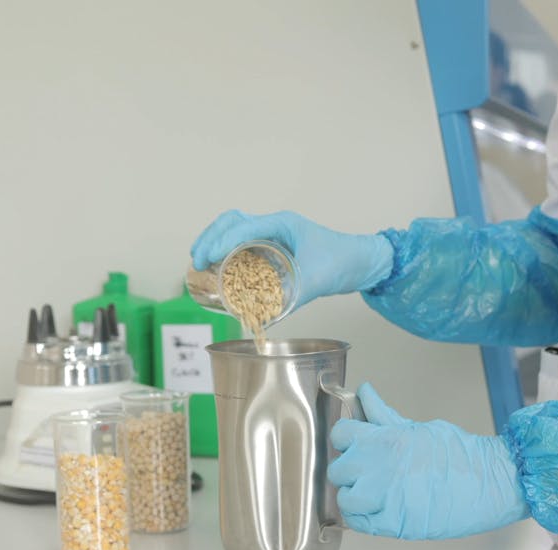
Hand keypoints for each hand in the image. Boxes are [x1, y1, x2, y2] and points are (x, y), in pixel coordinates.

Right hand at [190, 210, 393, 308]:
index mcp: (282, 224)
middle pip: (230, 221)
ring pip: (233, 228)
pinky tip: (217, 266)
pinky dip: (226, 250)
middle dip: (209, 237)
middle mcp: (274, 225)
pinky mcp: (273, 245)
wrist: (361, 261)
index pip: (243, 226)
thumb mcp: (315, 280)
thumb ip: (291, 298)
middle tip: (196, 260)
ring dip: (214, 240)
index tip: (206, 258)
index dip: (220, 241)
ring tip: (199, 261)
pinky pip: (242, 242)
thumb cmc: (342, 262)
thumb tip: (263, 320)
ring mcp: (272, 233)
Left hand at [327, 383, 529, 539]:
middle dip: (349, 470)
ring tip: (370, 495)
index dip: (345, 440)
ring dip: (353, 497)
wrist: (492, 481)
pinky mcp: (395, 523)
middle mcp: (380, 466)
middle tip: (367, 472)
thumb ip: (384, 416)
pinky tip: (376, 511)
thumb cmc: (463, 454)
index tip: (354, 445)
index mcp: (386, 439)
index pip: (340, 434)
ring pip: (344, 498)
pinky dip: (362, 518)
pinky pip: (359, 523)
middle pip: (338, 469)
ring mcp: (386, 496)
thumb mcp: (418, 427)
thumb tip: (365, 393)